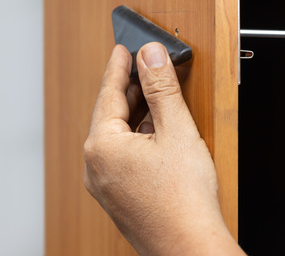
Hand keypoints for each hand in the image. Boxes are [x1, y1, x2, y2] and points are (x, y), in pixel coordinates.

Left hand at [83, 43, 240, 255]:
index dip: (119, 67)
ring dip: (135, 114)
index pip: (109, 93)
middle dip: (129, 89)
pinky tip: (157, 133)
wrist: (189, 247)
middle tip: (143, 66)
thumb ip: (162, 88)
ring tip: (155, 96)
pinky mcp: (118, 197)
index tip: (123, 48)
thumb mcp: (176, 130)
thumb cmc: (184, 199)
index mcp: (102, 146)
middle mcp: (95, 166)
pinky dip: (136, 137)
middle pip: (110, 114)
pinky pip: (121, 155)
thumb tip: (151, 56)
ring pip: (116, 136)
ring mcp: (104, 185)